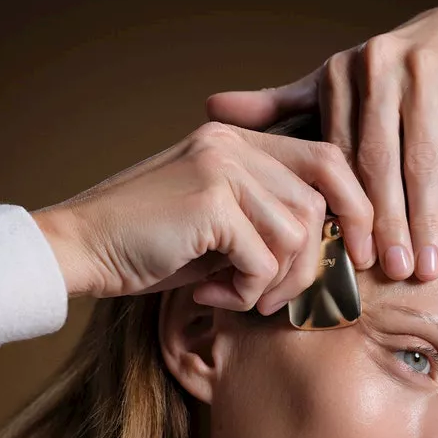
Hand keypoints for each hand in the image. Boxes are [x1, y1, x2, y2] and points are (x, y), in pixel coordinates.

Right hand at [34, 122, 370, 314]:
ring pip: (296, 235)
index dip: (356, 208)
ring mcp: (220, 167)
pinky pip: (263, 259)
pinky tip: (211, 293)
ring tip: (235, 295)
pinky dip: (245, 291)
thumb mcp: (216, 225)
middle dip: (312, 263)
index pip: (328, 160)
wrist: (78, 249)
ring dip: (273, 283)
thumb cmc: (145, 247)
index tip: (359, 255)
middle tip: (281, 297)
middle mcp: (233, 143)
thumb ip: (266, 220)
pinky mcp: (209, 200)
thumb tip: (334, 250)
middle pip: (319, 203)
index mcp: (238, 140)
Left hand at [206, 0, 437, 280]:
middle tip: (389, 274)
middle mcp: (378, 67)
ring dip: (425, 221)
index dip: (340, 209)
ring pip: (423, 162)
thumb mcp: (334, 83)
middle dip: (386, 223)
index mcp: (338, 75)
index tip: (344, 256)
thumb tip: (210, 108)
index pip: (336, 156)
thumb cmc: (389, 72)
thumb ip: (279, 105)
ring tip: (423, 271)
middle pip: (379, 162)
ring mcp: (425, 72)